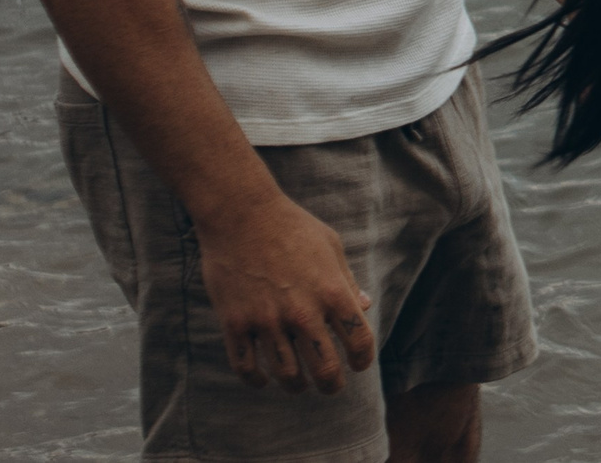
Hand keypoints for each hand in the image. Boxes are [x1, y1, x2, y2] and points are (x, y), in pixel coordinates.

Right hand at [195, 192, 373, 393]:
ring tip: (298, 385)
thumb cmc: (292, 226)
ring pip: (286, 374)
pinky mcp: (236, 323)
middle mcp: (302, 311)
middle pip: (324, 369)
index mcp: (332, 292)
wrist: (241, 214)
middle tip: (330, 387)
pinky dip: (256, 379)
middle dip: (331, 385)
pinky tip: (263, 378)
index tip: (358, 365)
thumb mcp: (331, 246)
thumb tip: (364, 306)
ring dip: (295, 386)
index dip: (363, 360)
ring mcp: (267, 320)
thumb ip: (347, 281)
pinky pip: (246, 367)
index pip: (359, 341)